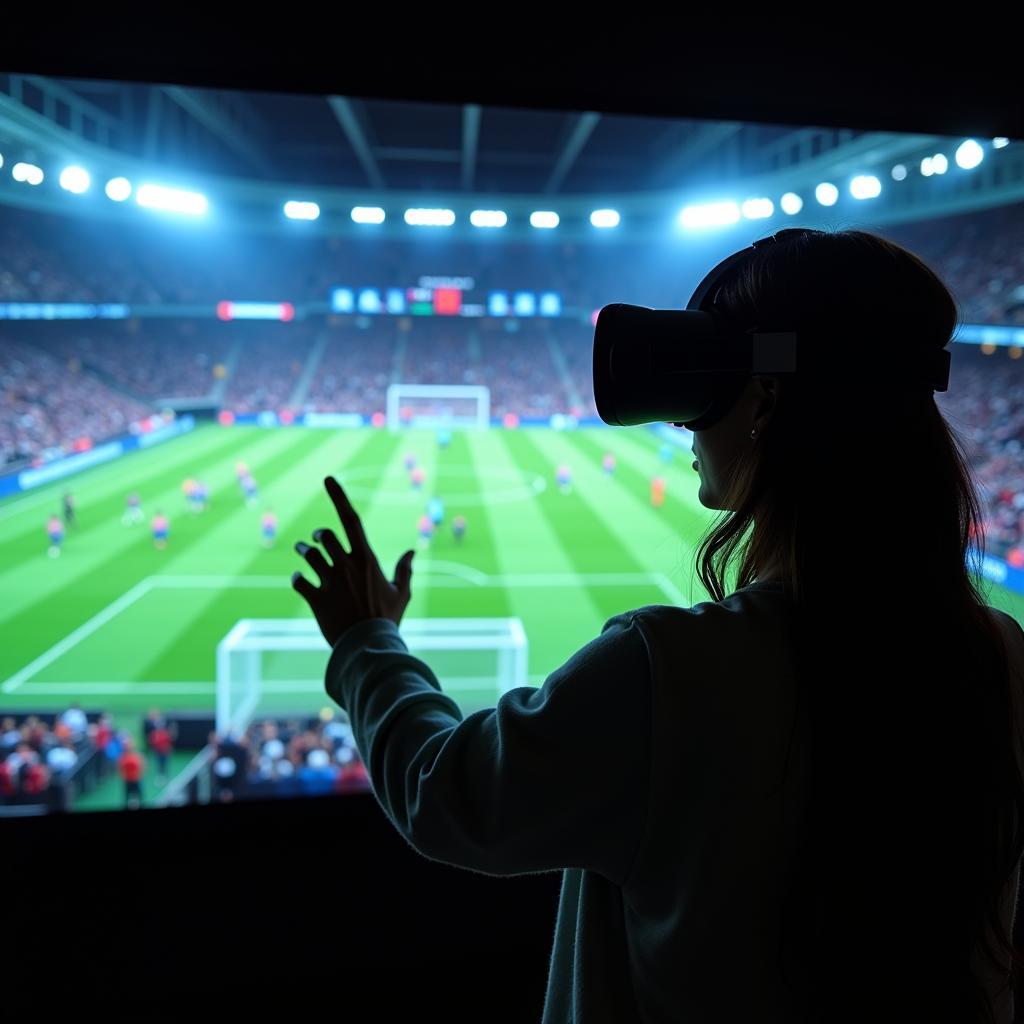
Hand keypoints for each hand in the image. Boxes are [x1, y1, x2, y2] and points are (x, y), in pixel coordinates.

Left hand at [292, 476, 414, 646]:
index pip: (350, 520)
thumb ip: (405, 570)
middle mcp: (346, 566)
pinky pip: (300, 581)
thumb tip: (412, 551)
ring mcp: (330, 582)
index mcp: (366, 559)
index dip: (338, 497)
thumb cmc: (387, 620)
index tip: (327, 479)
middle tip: (316, 540)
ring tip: (303, 554)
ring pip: (309, 556)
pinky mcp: (316, 599)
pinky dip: (298, 578)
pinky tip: (301, 580)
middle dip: (318, 536)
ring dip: (304, 553)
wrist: (369, 647)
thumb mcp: (401, 594)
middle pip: (324, 536)